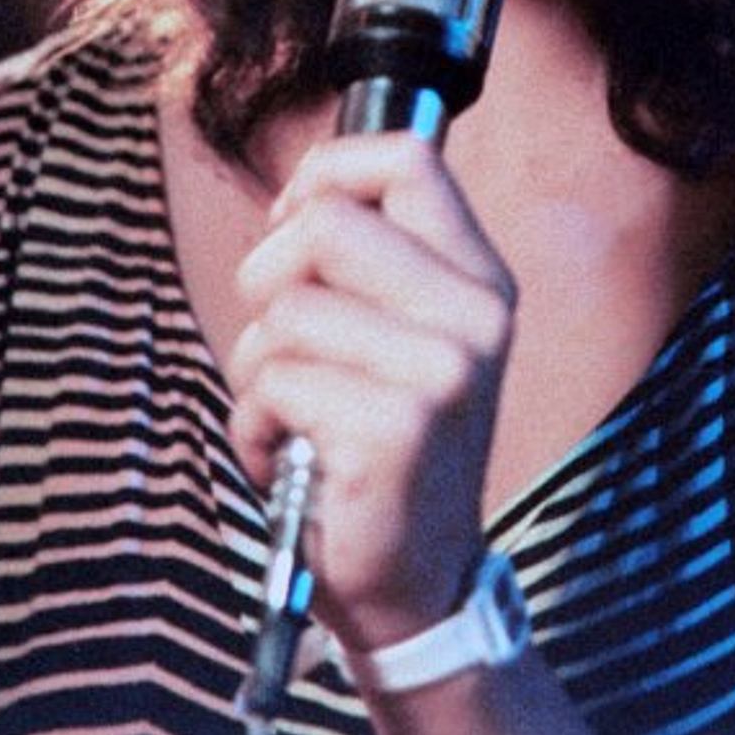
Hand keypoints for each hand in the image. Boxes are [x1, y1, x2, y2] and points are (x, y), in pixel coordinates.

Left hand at [226, 134, 516, 653]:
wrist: (417, 577)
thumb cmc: (380, 438)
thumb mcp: (398, 329)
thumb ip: (368, 254)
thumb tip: (300, 193)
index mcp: (477, 274)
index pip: (407, 157)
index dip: (327, 173)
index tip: (297, 227)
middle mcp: (475, 312)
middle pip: (323, 223)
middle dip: (266, 277)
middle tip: (282, 338)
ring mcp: (443, 370)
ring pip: (285, 309)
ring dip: (257, 367)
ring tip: (296, 412)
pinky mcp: (398, 428)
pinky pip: (275, 383)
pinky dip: (257, 424)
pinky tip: (295, 455)